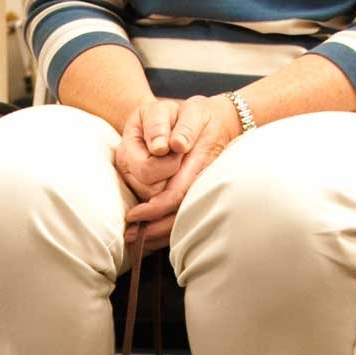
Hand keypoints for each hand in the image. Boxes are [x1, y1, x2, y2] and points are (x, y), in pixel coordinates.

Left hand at [124, 94, 242, 252]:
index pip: (175, 194)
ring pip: (182, 218)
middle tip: (130, 236)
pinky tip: (152, 238)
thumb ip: (185, 126)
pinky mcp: (198, 193)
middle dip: (154, 228)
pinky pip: (184, 215)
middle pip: (178, 214)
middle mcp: (200, 180)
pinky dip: (167, 229)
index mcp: (198, 162)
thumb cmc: (201, 116)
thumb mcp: (193, 111)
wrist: (225, 121)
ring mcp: (202, 189)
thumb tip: (174, 145)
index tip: (133, 216)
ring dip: (160, 234)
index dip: (153, 208)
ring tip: (139, 243)